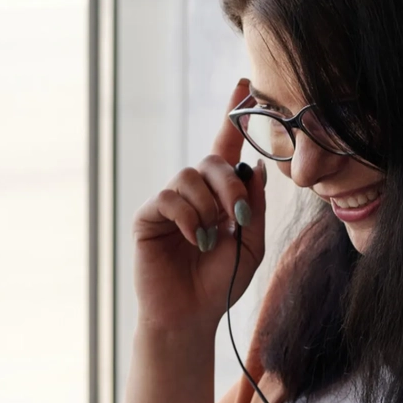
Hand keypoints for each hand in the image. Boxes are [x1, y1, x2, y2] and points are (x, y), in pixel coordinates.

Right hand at [132, 79, 269, 334]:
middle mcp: (191, 193)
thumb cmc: (220, 284)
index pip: (224, 147)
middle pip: (211, 161)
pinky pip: (169, 198)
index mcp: (217, 196)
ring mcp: (168, 203)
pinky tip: (195, 240)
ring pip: (190, 177)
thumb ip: (254, 205)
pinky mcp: (148, 216)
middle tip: (239, 217)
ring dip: (209, 206)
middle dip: (231, 186)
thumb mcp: (251, 244)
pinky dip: (189, 218)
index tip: (242, 86)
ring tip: (211, 237)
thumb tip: (254, 164)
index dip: (232, 116)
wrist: (191, 316)